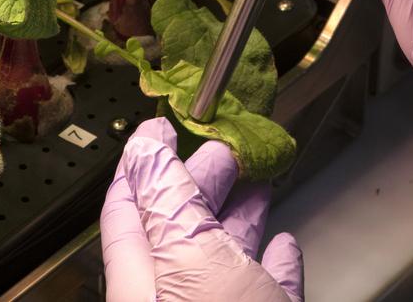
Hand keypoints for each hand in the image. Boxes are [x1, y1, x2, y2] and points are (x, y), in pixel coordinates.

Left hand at [101, 118, 302, 301]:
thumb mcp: (189, 257)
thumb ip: (167, 201)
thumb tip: (144, 149)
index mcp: (141, 280)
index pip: (126, 211)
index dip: (143, 164)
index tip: (163, 128)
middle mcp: (174, 296)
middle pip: (181, 226)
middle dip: (204, 180)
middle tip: (225, 147)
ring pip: (226, 258)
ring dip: (243, 214)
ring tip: (258, 180)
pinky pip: (267, 289)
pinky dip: (277, 265)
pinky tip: (285, 247)